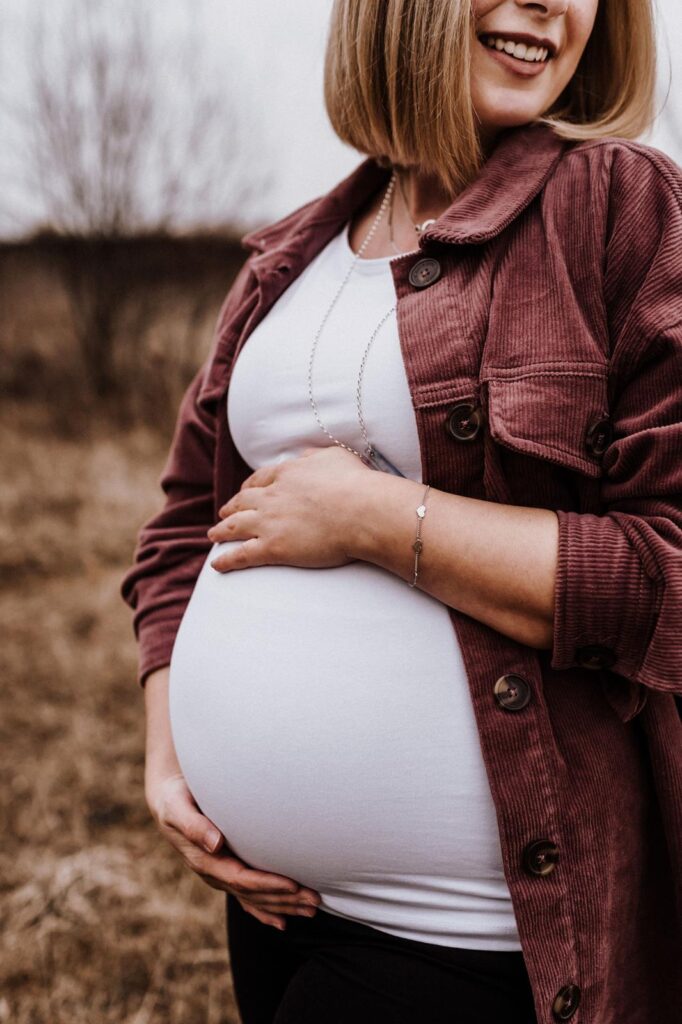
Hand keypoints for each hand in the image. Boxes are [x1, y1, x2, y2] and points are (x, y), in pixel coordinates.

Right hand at [145, 768, 321, 929]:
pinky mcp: (226, 871)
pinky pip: (247, 897)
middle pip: (253, 894)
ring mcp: (220, 876)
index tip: (292, 885)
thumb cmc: (175, 800)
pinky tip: (283, 922)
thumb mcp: (177, 808)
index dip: (266, 884)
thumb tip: (216, 844)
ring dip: (283, 905)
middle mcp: (213, 874)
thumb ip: (194, 826)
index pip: (240, 879)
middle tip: (314, 900)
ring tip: (312, 908)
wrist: (168, 802)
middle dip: (284, 899)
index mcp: (204, 861)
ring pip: (254, 898)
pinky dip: (265, 911)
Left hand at [207, 446, 373, 571]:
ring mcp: (269, 522)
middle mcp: (272, 497)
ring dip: (221, 531)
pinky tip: (216, 564)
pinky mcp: (273, 547)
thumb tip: (305, 455)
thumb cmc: (355, 483)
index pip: (260, 479)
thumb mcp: (335, 456)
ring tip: (213, 535)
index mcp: (287, 474)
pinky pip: (242, 555)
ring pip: (235, 527)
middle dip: (230, 507)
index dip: (249, 486)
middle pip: (242, 502)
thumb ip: (315, 456)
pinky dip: (227, 560)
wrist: (362, 510)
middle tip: (223, 513)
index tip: (244, 491)